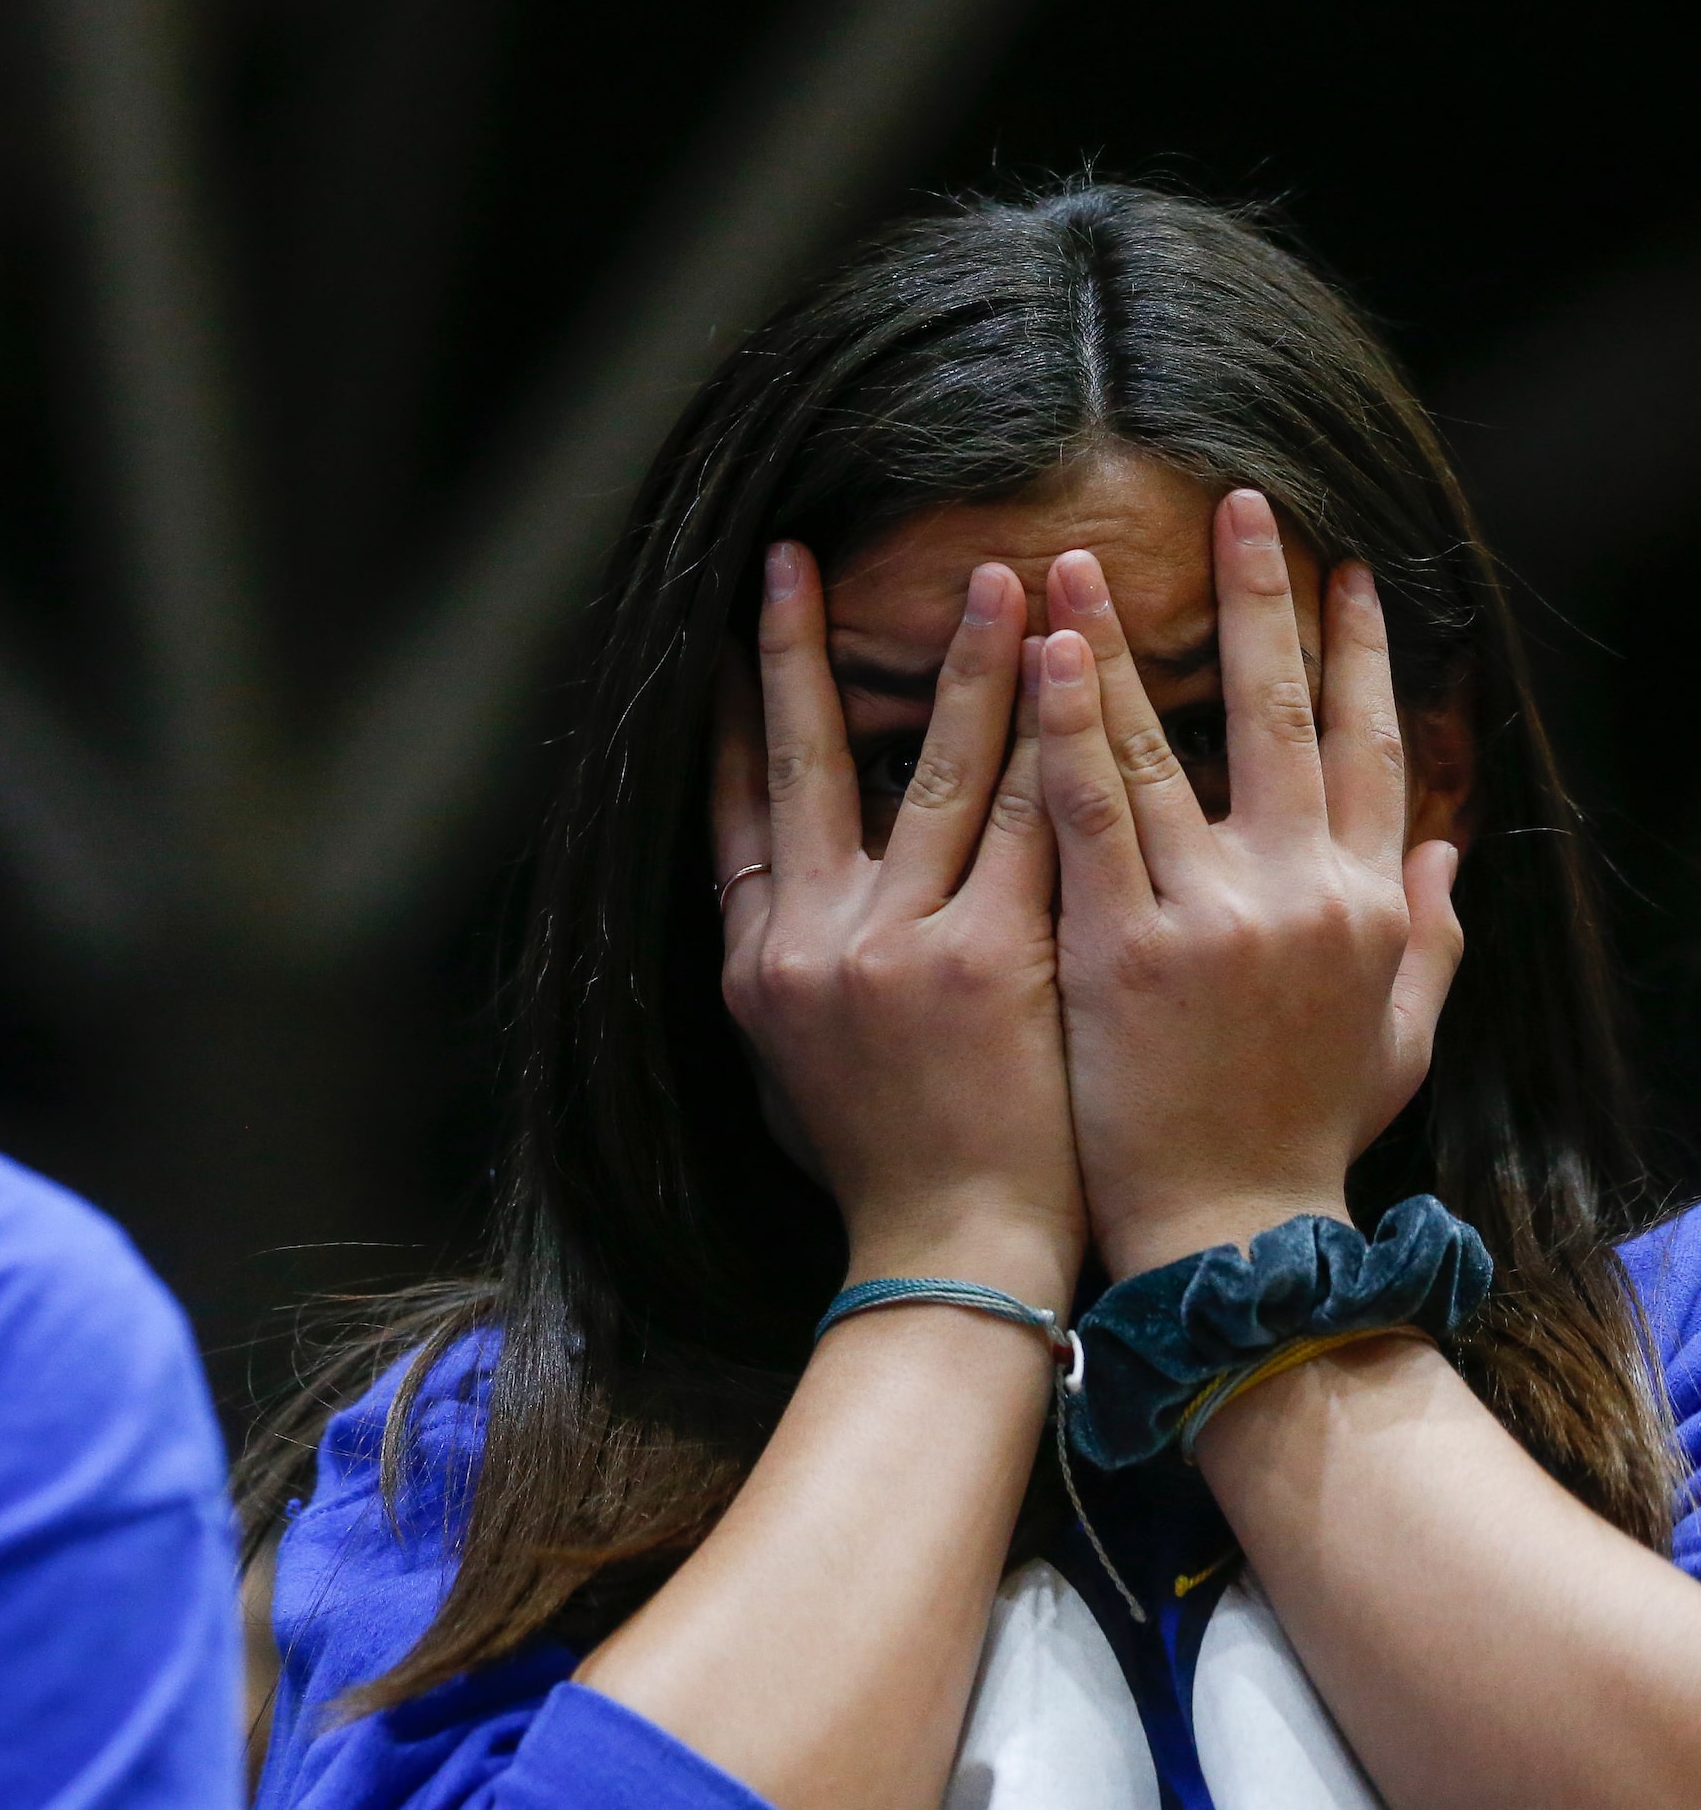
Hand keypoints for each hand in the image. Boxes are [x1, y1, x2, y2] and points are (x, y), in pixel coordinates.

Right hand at [715, 546, 1079, 1302]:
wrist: (953, 1254)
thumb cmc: (883, 1167)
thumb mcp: (788, 1069)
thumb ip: (790, 970)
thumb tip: (782, 888)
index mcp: (762, 963)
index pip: (734, 809)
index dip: (730, 716)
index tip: (729, 636)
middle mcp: (814, 942)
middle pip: (804, 764)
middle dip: (798, 652)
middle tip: (794, 558)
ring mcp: (899, 949)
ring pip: (935, 772)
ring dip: (968, 665)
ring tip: (1000, 576)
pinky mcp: (991, 962)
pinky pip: (1031, 826)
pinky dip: (1056, 746)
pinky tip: (1083, 675)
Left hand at [1034, 492, 1462, 1277]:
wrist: (1229, 1240)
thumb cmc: (1299, 1141)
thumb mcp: (1393, 1036)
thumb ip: (1427, 935)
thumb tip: (1445, 845)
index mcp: (1363, 903)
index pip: (1367, 745)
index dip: (1358, 651)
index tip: (1343, 569)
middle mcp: (1299, 891)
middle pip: (1283, 716)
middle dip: (1263, 602)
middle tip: (1239, 505)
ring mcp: (1210, 916)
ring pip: (1166, 747)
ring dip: (1122, 642)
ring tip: (1077, 559)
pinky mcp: (1123, 949)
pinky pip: (1086, 815)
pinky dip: (1067, 728)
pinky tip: (1042, 656)